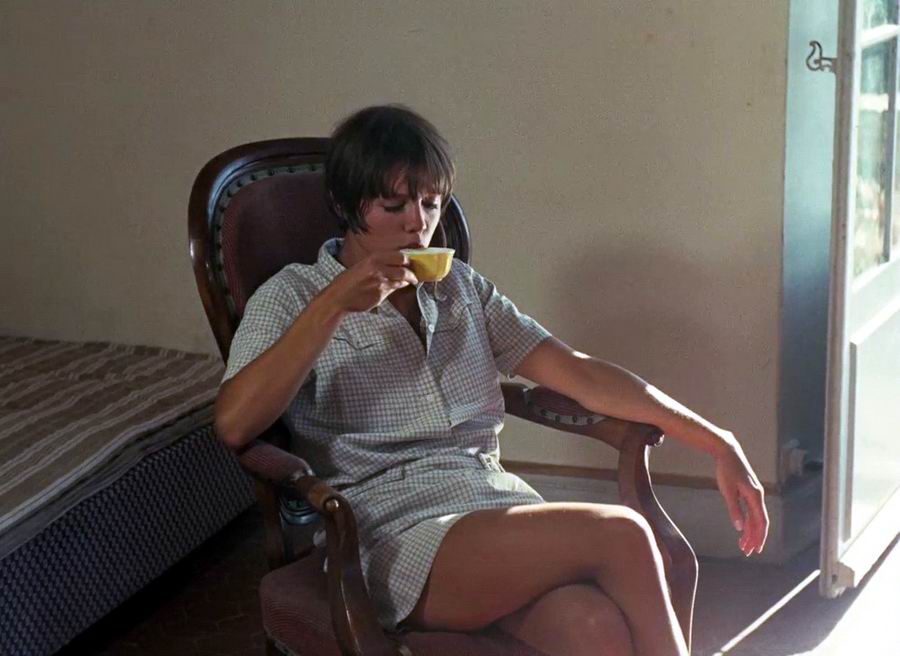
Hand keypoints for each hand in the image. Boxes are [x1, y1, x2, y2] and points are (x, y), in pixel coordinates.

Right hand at [324, 251, 417, 312]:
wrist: (338, 297)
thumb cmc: (349, 282)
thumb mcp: (363, 266)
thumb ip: (378, 264)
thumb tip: (395, 265)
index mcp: (373, 258)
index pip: (400, 256)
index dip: (408, 259)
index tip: (411, 262)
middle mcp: (378, 268)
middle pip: (404, 268)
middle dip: (412, 272)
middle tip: (413, 274)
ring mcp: (380, 282)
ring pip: (401, 279)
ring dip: (408, 281)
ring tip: (411, 281)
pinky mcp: (380, 294)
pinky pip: (394, 290)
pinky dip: (397, 288)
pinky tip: (397, 287)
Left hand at [714, 437, 768, 555]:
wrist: (728, 452)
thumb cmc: (727, 470)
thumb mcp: (727, 490)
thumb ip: (734, 509)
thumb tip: (740, 527)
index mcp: (755, 497)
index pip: (761, 522)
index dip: (759, 536)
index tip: (756, 549)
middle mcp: (757, 496)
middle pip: (759, 522)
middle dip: (754, 538)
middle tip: (747, 552)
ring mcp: (753, 494)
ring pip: (754, 517)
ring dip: (750, 531)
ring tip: (743, 545)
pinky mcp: (748, 492)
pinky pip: (750, 511)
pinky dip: (747, 521)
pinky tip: (742, 529)